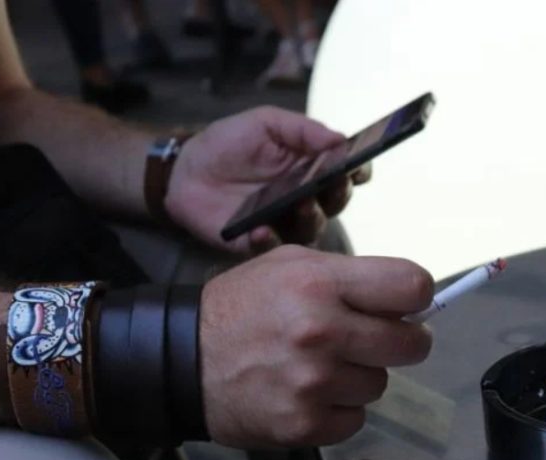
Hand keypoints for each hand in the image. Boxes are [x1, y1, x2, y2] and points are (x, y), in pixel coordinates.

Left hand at [164, 106, 371, 255]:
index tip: (359, 165)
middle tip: (332, 181)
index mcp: (312, 168)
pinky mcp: (258, 242)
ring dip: (310, 216)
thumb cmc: (228, 144)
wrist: (186, 170)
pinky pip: (271, 248)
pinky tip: (261, 230)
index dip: (359, 170)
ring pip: (311, 227)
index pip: (347, 173)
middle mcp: (306, 198)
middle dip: (339, 191)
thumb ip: (302, 129)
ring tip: (299, 204)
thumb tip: (340, 139)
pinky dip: (268, 241)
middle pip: (336, 201)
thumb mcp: (264, 124)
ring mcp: (284, 222)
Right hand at [199, 245, 433, 447]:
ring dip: (360, 377)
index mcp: (320, 284)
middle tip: (374, 341)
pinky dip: (339, 410)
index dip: (418, 297)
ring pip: (380, 384)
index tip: (407, 306)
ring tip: (322, 367)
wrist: (182, 360)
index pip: (412, 286)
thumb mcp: (290, 266)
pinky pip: (355, 419)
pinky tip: (308, 394)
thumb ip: (350, 278)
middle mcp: (322, 332)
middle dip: (401, 342)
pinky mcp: (305, 425)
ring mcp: (314, 384)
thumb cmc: (243, 306)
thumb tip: (410, 302)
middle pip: (412, 344)